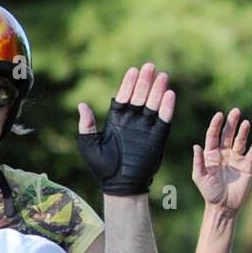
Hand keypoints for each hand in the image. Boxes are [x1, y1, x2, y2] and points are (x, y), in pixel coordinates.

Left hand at [77, 62, 175, 194]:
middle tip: (150, 67)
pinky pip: (164, 119)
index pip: (124, 96)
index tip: (133, 70)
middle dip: (145, 81)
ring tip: (162, 76)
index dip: (128, 83)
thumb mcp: (89, 146)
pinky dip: (167, 108)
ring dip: (158, 90)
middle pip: (140, 95)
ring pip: (153, 104)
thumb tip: (82, 105)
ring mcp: (146, 127)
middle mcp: (133, 120)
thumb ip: (86, 125)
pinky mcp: (158, 137)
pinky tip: (169, 94)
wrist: (119, 186)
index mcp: (117, 119)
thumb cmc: (102, 168)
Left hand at [192, 108, 251, 214]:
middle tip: (235, 111)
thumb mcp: (200, 177)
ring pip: (240, 141)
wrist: (223, 206)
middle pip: (228, 135)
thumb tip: (196, 146)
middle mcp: (224, 154)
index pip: (213, 136)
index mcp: (211, 155)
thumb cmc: (209, 192)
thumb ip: (198, 162)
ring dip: (243, 132)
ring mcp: (236, 159)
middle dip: (231, 123)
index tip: (219, 115)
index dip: (216, 125)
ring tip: (246, 123)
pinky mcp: (248, 165)